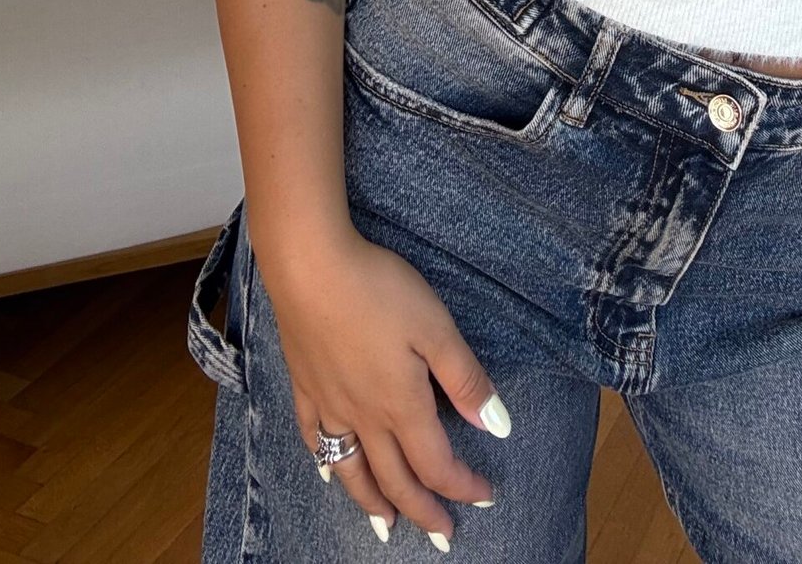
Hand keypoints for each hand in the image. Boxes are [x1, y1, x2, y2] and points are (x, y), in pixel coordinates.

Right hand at [265, 220, 508, 547]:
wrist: (311, 266)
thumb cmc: (380, 291)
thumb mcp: (437, 328)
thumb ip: (465, 379)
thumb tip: (496, 428)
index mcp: (402, 406)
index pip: (437, 465)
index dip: (463, 487)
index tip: (485, 497)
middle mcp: (364, 417)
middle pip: (395, 480)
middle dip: (423, 511)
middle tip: (442, 535)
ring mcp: (330, 405)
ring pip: (353, 471)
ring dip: (373, 503)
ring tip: (387, 526)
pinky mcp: (305, 386)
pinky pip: (316, 439)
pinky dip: (327, 464)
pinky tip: (330, 472)